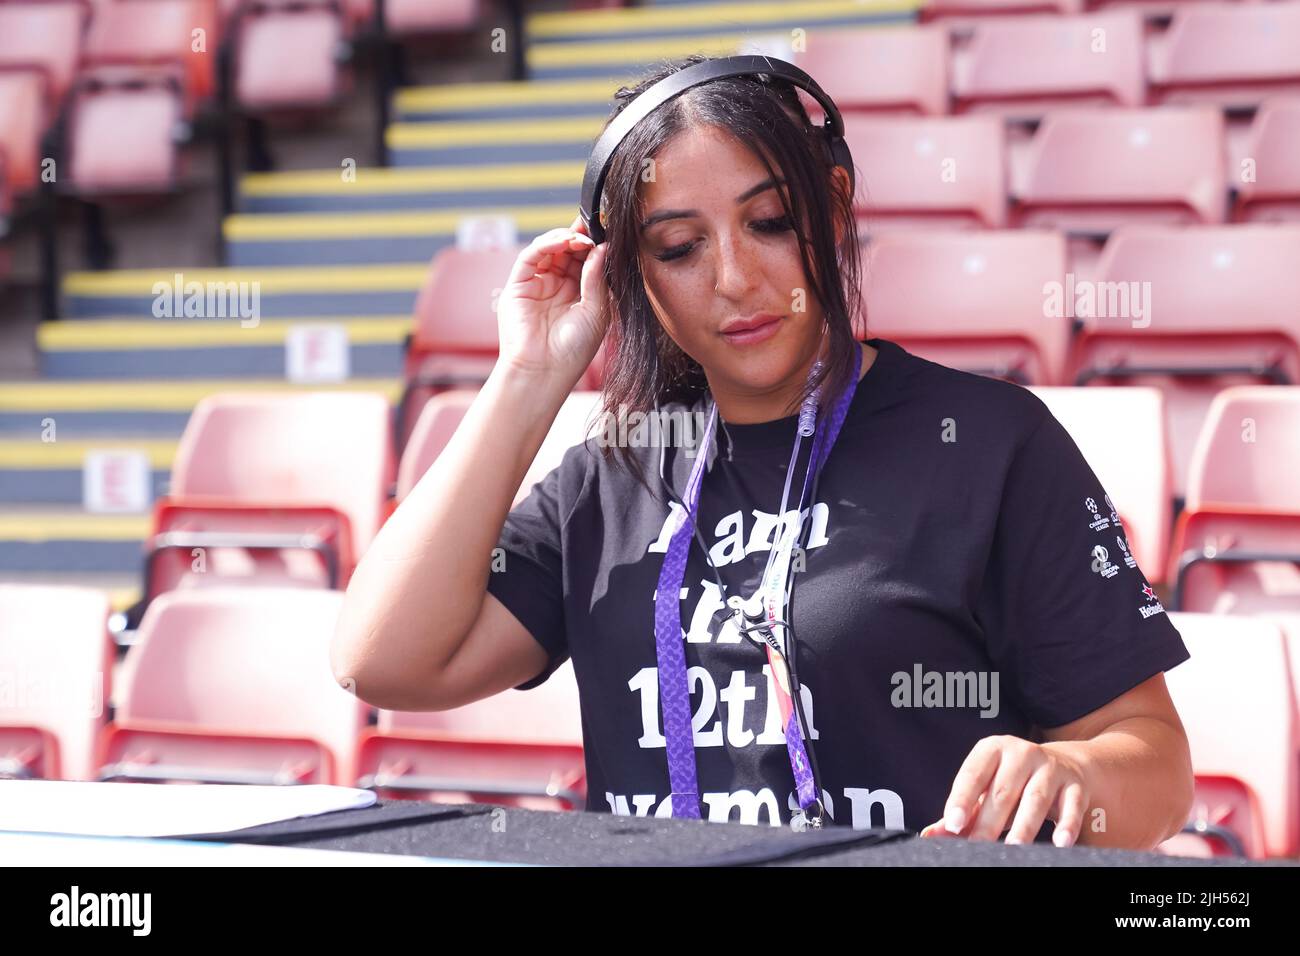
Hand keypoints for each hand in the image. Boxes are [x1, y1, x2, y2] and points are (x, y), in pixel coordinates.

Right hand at [496, 215, 609, 385]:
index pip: (584, 260)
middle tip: (593, 227)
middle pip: (567, 251)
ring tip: (580, 238)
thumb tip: (603, 247)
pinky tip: (563, 242)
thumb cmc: (573, 350)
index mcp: (578, 294)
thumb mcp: (596, 311)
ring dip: (565, 238)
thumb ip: (597, 278)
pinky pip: (531, 256)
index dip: (594, 245)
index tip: (606, 232)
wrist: (545, 371)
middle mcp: (557, 286)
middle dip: (581, 236)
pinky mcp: (518, 285)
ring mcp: (537, 284)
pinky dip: (546, 244)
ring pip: (549, 249)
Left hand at [918, 735, 1088, 846]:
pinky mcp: (1074, 784)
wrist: (1066, 765)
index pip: (972, 775)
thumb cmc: (1015, 782)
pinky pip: (1071, 805)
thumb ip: (961, 811)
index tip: (952, 824)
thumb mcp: (986, 789)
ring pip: (1035, 798)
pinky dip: (1066, 825)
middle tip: (979, 846)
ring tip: (1014, 848)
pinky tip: (1060, 843)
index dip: (961, 799)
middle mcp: (1021, 753)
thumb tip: (930, 835)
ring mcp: (1050, 767)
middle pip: (1002, 791)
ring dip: (1024, 826)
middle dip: (989, 822)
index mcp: (992, 750)